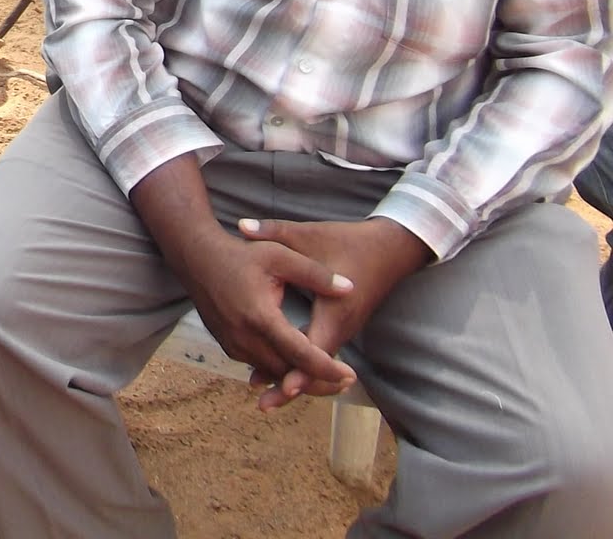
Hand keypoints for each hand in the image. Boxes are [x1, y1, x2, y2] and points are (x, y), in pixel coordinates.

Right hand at [171, 228, 357, 409]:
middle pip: (288, 373)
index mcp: (260, 317)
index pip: (300, 354)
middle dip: (318, 380)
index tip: (350, 376)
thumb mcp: (281, 255)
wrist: (196, 257)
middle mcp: (244, 337)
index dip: (326, 369)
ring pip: (273, 372)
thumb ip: (316, 274)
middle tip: (346, 380)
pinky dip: (281, 369)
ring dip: (299, 377)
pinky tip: (298, 364)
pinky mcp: (228, 346)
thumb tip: (350, 288)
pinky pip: (259, 365)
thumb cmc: (240, 254)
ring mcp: (233, 344)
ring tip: (328, 376)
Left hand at [235, 216, 429, 407]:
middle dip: (289, 384)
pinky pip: (318, 352)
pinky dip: (300, 364)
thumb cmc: (349, 241)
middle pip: (314, 366)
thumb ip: (275, 231)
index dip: (296, 370)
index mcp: (334, 310)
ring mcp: (342, 329)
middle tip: (262, 404)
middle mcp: (341, 326)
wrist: (390, 249)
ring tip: (264, 398)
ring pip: (316, 362)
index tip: (278, 388)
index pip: (314, 349)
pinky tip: (278, 372)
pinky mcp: (339, 326)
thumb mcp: (309, 235)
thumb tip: (241, 226)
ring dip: (293, 377)